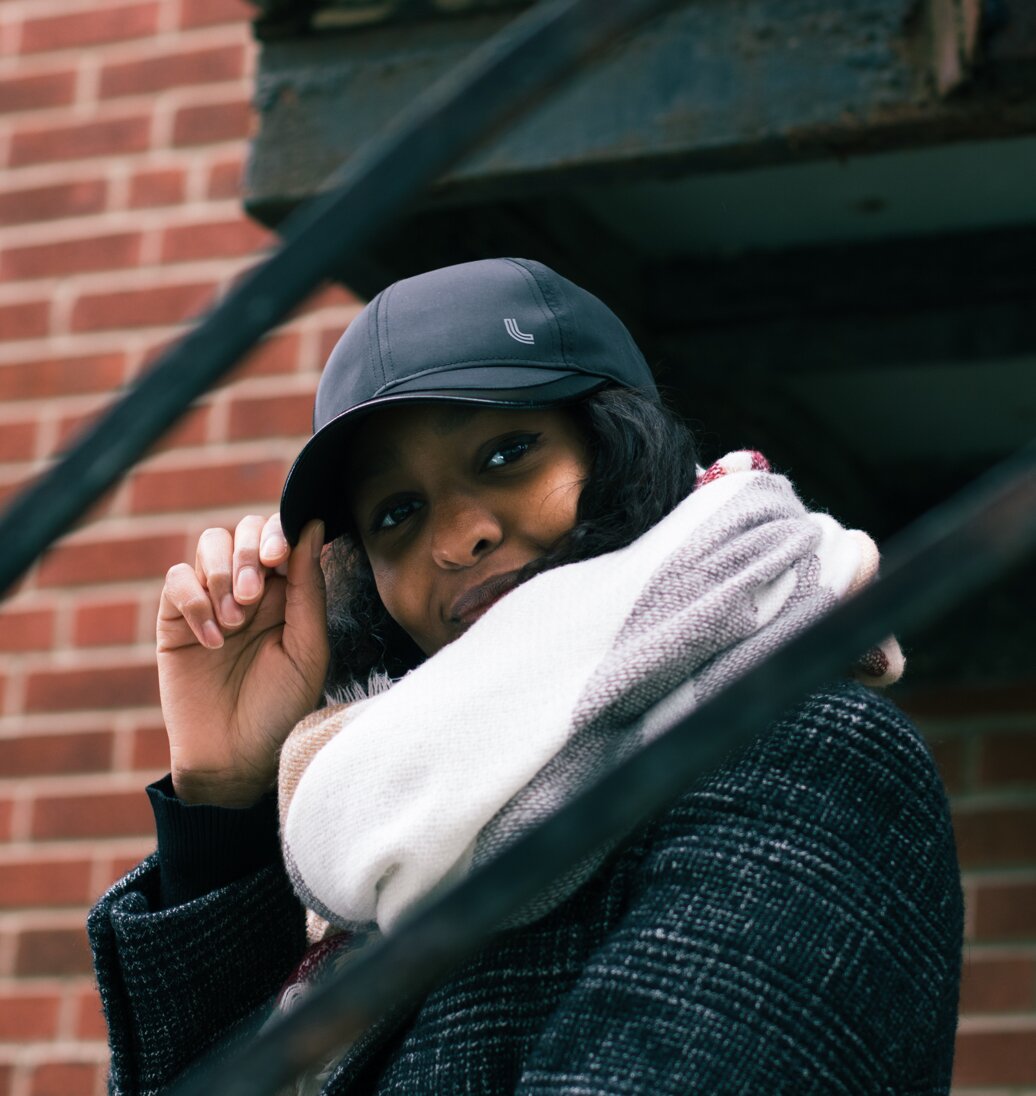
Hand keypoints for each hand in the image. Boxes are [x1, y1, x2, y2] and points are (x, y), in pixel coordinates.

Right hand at [157, 514, 328, 806]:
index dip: (276, 533)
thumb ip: (308, 586)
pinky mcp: (176, 620)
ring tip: (235, 622)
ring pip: (208, 544)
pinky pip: (177, 581)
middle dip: (247, 552)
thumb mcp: (307, 647)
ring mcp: (212, 601)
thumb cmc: (282, 708)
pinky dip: (194, 603)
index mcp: (290, 592)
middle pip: (243, 530)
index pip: (281, 534)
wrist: (236, 759)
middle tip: (253, 597)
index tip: (276, 559)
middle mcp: (252, 589)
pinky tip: (211, 643)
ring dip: (220, 574)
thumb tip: (315, 523)